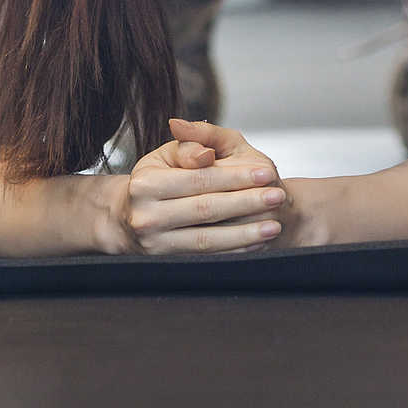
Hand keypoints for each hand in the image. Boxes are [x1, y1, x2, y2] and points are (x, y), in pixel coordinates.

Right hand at [110, 124, 286, 255]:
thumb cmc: (156, 179)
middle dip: (246, 203)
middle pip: (205, 209)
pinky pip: (207, 258)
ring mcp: (155, 244)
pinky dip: (234, 250)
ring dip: (245, 234)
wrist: (130, 218)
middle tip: (277, 195)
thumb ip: (192, 143)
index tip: (266, 173)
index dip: (235, 177)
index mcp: (145, 184)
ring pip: (207, 239)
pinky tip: (256, 242)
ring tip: (273, 225)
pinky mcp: (166, 263)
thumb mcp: (168, 154)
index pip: (198, 179)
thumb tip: (205, 154)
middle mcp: (146, 216)